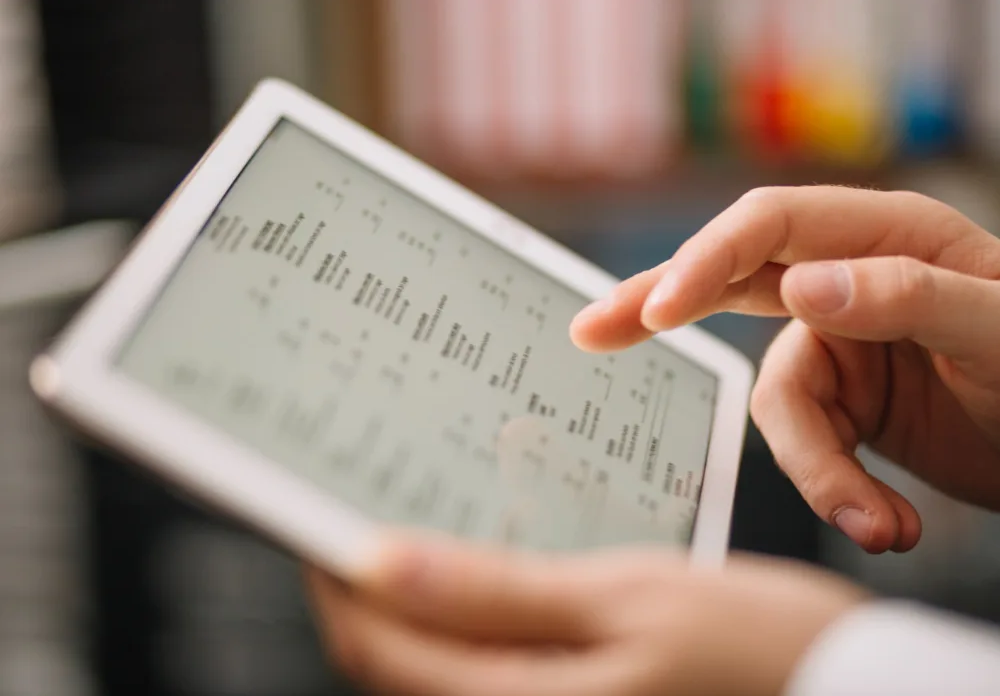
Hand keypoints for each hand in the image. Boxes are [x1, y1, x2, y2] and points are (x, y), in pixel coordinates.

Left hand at [307, 535, 865, 695]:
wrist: (851, 692)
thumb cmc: (757, 646)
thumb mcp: (627, 599)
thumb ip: (497, 593)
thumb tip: (380, 564)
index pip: (377, 646)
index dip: (334, 575)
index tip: (315, 508)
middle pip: (396, 662)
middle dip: (366, 585)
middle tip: (360, 500)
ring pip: (438, 666)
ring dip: (414, 600)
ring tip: (416, 521)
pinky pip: (490, 668)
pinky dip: (468, 618)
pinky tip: (486, 566)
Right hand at [571, 186, 999, 552]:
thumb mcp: (998, 327)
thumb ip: (907, 295)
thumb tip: (803, 286)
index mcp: (884, 234)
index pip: (768, 226)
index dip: (705, 261)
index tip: (660, 310)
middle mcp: (849, 281)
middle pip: (730, 283)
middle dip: (661, 310)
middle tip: (592, 331)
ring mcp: (843, 344)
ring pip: (777, 401)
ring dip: (817, 471)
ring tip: (877, 523)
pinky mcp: (846, 404)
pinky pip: (806, 445)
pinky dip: (837, 491)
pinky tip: (889, 522)